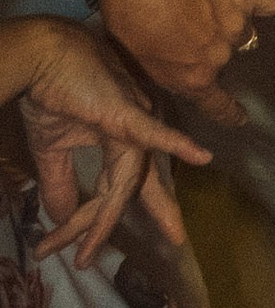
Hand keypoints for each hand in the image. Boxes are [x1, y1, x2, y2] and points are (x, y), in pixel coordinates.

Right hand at [4, 17, 210, 270]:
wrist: (40, 55)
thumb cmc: (51, 92)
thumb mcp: (51, 147)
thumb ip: (59, 183)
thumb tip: (59, 219)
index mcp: (121, 137)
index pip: (120, 184)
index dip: (104, 218)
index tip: (88, 251)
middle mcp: (135, 130)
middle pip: (140, 182)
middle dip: (159, 210)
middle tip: (176, 239)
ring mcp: (133, 120)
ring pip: (125, 181)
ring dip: (98, 220)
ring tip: (86, 251)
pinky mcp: (125, 112)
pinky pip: (152, 133)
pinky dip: (175, 144)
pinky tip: (201, 155)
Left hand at [96, 0, 274, 128]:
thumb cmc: (130, 25)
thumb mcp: (145, 65)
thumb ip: (176, 74)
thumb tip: (195, 72)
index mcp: (196, 80)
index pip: (218, 105)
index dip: (230, 113)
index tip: (241, 119)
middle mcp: (221, 57)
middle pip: (226, 58)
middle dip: (209, 49)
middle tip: (184, 31)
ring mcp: (236, 25)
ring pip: (241, 32)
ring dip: (227, 26)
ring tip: (197, 8)